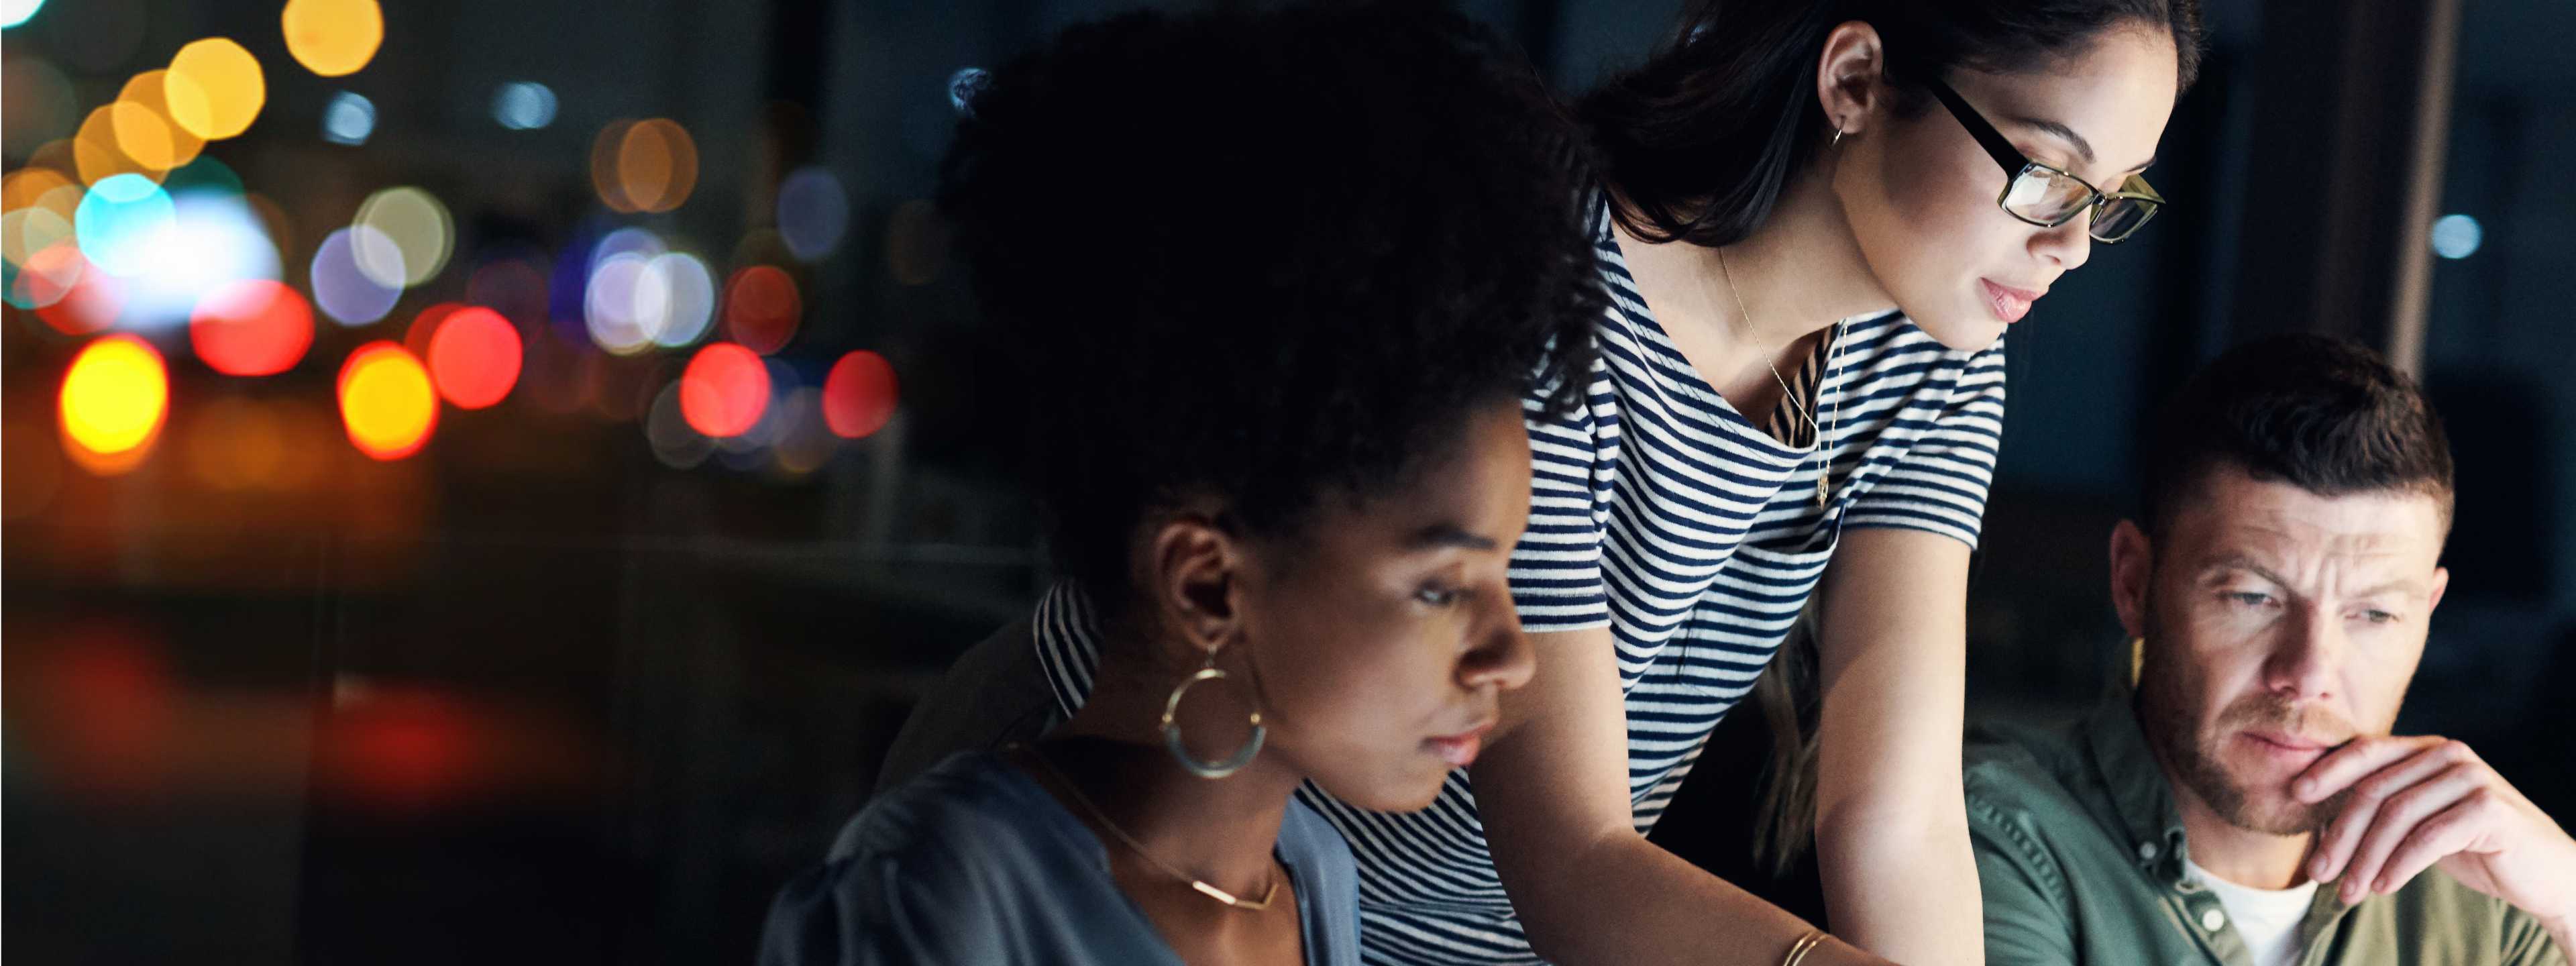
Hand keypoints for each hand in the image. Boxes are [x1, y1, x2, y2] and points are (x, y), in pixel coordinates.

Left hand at [2298, 735, 2575, 925]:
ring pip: (2396, 816)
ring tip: (2348, 892)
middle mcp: (2448, 754)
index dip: (2328, 771)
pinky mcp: (2488, 808)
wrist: (2543, 871)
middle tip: (2320, 874)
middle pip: (2374, 791)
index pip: (2366, 751)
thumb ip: (2382, 809)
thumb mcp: (2421, 821)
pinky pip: (2427, 838)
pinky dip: (2398, 865)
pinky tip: (2382, 887)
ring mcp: (2470, 778)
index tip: (2296, 796)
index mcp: (2427, 749)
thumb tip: (2318, 824)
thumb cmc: (2474, 845)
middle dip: (2340, 835)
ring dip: (2364, 859)